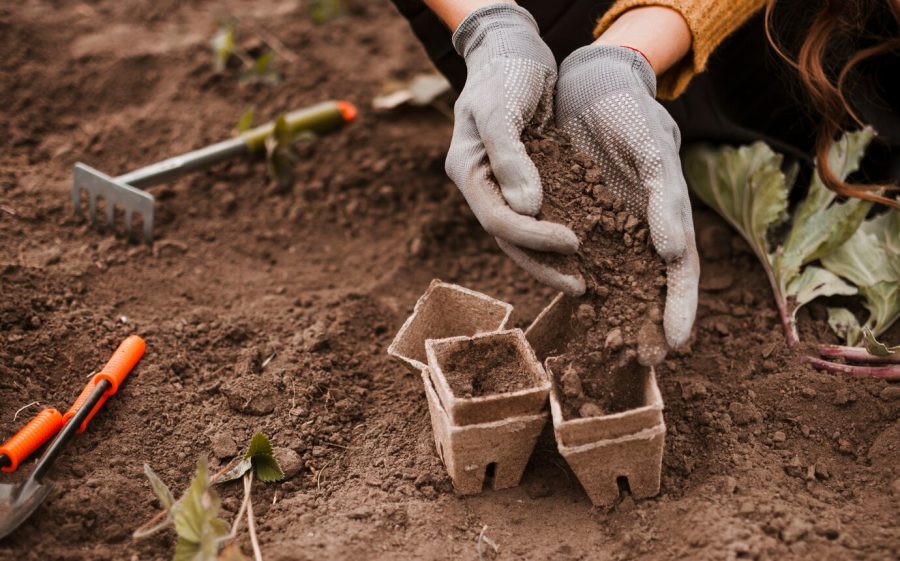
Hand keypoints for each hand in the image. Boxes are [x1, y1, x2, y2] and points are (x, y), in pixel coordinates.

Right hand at [444, 4, 581, 290]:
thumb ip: (510, 159)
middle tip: (581, 287)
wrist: (513, 47)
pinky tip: (587, 247)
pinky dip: (559, 231)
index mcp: (468, 171)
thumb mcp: (502, 110)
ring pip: (524, 233)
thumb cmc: (504, 71)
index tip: (574, 241)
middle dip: (544, 263)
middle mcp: (482, 184)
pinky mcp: (525, 178)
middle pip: (509, 238)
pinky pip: (541, 213)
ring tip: (583, 282)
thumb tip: (527, 208)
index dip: (535, 236)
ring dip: (551, 258)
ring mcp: (501, 183)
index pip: (498, 220)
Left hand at [555, 45, 699, 347]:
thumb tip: (671, 251)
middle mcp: (638, 227)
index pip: (680, 270)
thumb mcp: (653, 149)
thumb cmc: (630, 112)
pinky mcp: (573, 218)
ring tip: (614, 349)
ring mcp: (606, 226)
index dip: (681, 306)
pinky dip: (576, 281)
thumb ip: (664, 197)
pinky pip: (575, 257)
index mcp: (667, 213)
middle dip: (650, 322)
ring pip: (614, 277)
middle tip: (648, 362)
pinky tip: (573, 304)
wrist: (586, 85)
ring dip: (616, 313)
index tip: (676, 342)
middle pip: (650, 284)